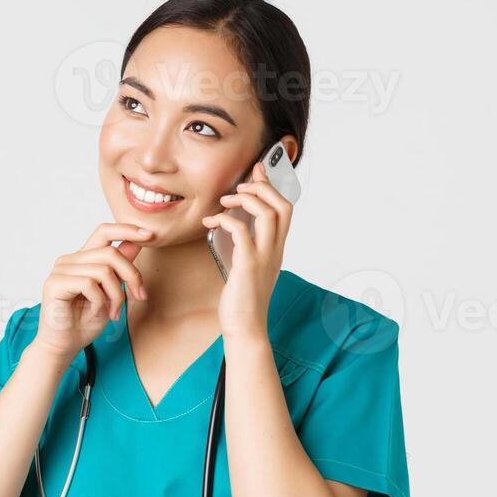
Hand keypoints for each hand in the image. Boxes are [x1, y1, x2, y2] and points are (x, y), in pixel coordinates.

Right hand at [31, 222, 153, 361]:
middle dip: (132, 275)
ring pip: (104, 270)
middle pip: (111, 253)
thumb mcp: (112, 293)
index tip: (150, 234)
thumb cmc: (85, 321)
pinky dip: (100, 301)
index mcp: (83, 259)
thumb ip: (120, 269)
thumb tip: (136, 243)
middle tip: (139, 297)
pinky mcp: (55, 283)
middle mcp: (70, 260)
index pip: (105, 231)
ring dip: (116, 295)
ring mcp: (61, 270)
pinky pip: (89, 284)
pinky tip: (98, 312)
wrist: (64, 346)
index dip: (127, 229)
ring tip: (114, 312)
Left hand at [202, 161, 292, 339]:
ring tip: (225, 201)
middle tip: (241, 185)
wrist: (244, 327)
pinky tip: (212, 223)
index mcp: (276, 248)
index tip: (258, 170)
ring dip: (246, 199)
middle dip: (262, 187)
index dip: (272, 185)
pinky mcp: (248, 265)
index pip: (285, 208)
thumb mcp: (246, 265)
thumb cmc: (242, 299)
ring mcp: (264, 257)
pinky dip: (226, 220)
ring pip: (269, 213)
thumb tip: (234, 225)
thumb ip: (245, 245)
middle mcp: (275, 250)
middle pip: (283, 205)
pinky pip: (242, 231)